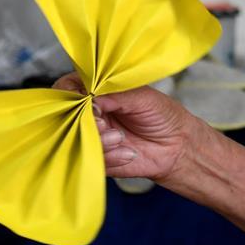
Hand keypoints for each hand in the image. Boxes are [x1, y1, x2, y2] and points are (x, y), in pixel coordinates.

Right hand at [53, 73, 195, 181]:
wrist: (178, 146)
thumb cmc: (163, 115)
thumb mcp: (142, 97)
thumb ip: (115, 95)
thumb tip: (89, 98)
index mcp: (100, 92)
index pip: (70, 87)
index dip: (70, 93)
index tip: (84, 100)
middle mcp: (91, 113)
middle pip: (67, 115)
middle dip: (84, 121)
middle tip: (104, 124)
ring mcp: (92, 136)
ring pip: (76, 139)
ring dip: (99, 141)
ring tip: (121, 138)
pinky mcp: (97, 157)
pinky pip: (90, 158)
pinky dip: (109, 156)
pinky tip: (128, 153)